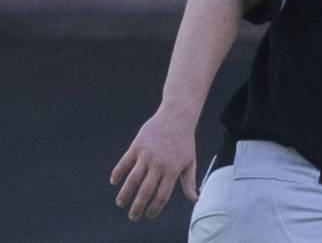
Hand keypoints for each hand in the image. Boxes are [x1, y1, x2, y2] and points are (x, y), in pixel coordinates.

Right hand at [110, 105, 198, 220]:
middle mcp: (159, 164)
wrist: (177, 117)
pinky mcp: (137, 146)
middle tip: (133, 216)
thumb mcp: (190, 161)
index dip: (155, 208)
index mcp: (172, 170)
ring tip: (120, 203)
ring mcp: (146, 155)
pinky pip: (124, 163)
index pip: (161, 196)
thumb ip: (189, 182)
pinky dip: (117, 173)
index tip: (150, 214)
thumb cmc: (185, 142)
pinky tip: (114, 182)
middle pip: (145, 191)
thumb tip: (195, 200)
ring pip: (132, 180)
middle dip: (137, 207)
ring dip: (124, 194)